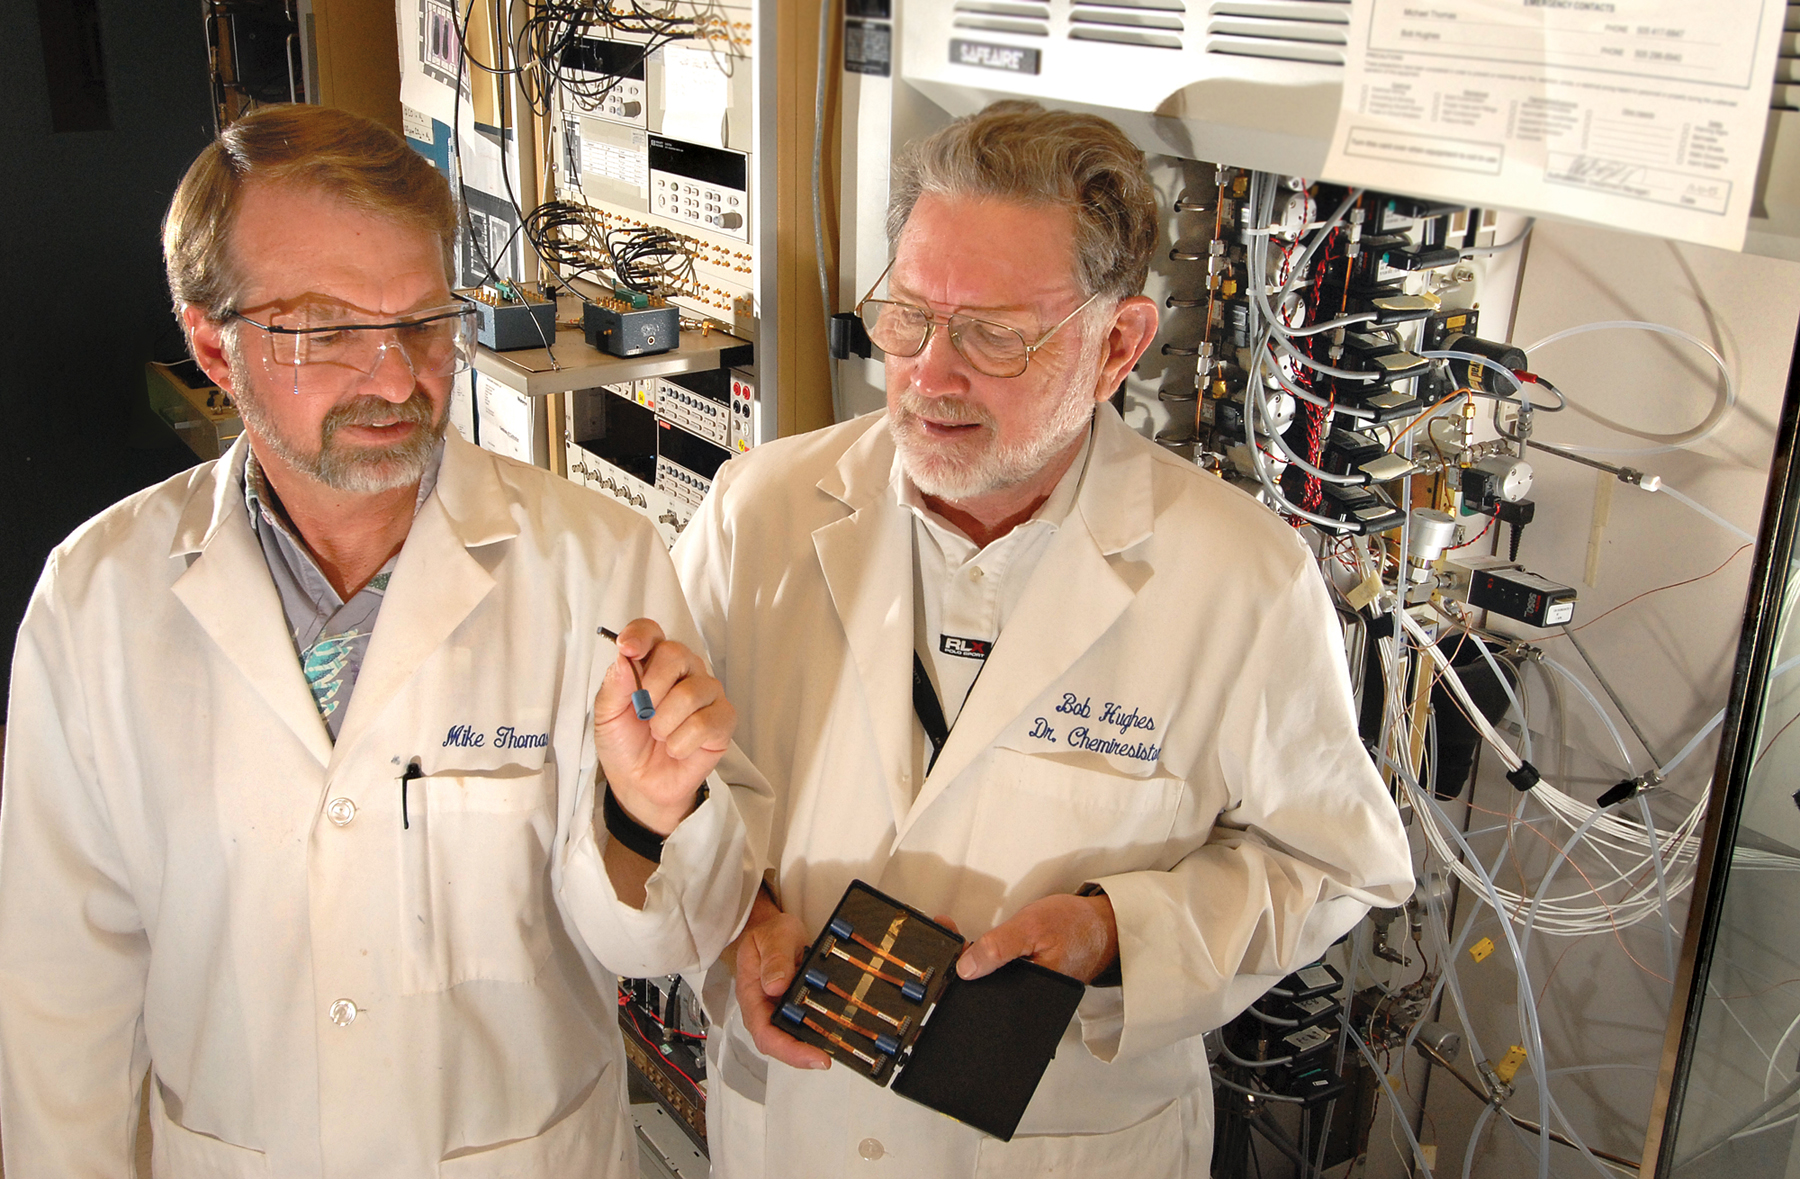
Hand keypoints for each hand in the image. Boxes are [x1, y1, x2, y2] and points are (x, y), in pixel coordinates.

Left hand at [594, 618, 733, 834]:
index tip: (628, 649)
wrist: (639, 784)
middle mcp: (684, 670)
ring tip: (659, 736)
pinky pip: (705, 722)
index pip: (651, 631)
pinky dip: (681, 742)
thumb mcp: (607, 716)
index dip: (640, 635)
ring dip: (664, 723)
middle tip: (643, 713)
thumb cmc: (625, 744)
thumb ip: (614, 686)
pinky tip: (676, 748)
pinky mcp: (724, 719)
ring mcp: (708, 693)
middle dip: (651, 689)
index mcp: (653, 662)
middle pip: (676, 654)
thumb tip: (625, 658)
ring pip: (690, 692)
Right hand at [730, 890, 829, 1069]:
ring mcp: (776, 1011)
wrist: (770, 930)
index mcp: (751, 995)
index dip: (789, 1050)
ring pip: (790, 1039)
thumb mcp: (773, 937)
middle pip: (778, 1044)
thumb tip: (776, 986)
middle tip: (828, 1058)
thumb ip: (775, 958)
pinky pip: (801, 1026)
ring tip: (836, 1048)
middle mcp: (762, 1009)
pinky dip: (817, 1032)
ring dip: (811, 1046)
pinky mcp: (790, 1008)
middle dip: (803, 1055)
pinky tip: (834, 1032)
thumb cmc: (768, 933)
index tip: (814, 1056)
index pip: (765, 1033)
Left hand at [955, 892, 1118, 983]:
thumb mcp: (1031, 927)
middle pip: (980, 988)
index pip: (981, 994)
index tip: (939, 949)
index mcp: (1027, 995)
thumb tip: (966, 967)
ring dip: (970, 959)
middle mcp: (1024, 1000)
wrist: (1102, 925)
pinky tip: (979, 945)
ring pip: (987, 981)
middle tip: (946, 934)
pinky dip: (985, 958)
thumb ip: (998, 948)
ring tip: (959, 938)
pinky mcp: (1025, 982)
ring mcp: (1024, 992)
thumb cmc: (1074, 926)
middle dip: (960, 965)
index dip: (956, 974)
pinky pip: (998, 974)